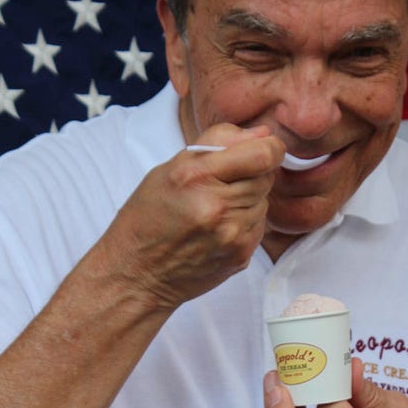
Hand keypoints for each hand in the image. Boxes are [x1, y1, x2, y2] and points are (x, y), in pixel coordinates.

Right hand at [100, 124, 282, 309]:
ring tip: (215, 207)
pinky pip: (259, 226)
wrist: (137, 274)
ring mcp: (232, 234)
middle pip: (265, 177)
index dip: (269, 147)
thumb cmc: (149, 217)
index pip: (261, 154)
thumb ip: (218, 143)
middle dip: (251, 174)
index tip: (264, 147)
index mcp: (195, 177)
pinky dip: (245, 221)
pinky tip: (219, 227)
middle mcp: (217, 206)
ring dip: (248, 199)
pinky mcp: (241, 254)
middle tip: (222, 183)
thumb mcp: (169, 169)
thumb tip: (264, 133)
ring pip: (264, 201)